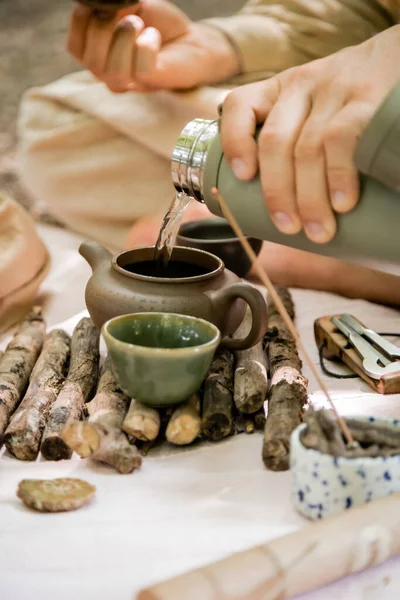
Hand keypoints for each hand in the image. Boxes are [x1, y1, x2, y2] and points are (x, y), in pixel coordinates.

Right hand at [68, 0, 238, 91]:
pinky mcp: (152, 82)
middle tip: (125, 15)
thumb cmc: (158, 24)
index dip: (81, 21)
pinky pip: (140, 70)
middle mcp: (109, 73)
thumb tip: (98, 2)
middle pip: (90, 60)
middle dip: (102, 29)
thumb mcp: (128, 6)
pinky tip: (154, 37)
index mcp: (98, 55)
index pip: (74, 47)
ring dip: (123, 38)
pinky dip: (146, 46)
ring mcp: (130, 82)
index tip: (102, 5)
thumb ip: (110, 4)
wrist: (191, 40)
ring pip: (112, 72)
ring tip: (139, 24)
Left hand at [220, 26, 399, 243]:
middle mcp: (303, 86)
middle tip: (288, 228)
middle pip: (275, 142)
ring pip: (307, 148)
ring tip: (319, 230)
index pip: (240, 104)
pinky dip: (338, 176)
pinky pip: (342, 139)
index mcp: (281, 90)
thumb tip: (289, 210)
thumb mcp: (317, 106)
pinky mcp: (366, 99)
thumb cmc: (354, 99)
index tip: (243, 177)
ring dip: (310, 197)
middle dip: (277, 193)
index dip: (234, 142)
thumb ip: (297, 140)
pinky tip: (342, 202)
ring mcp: (334, 90)